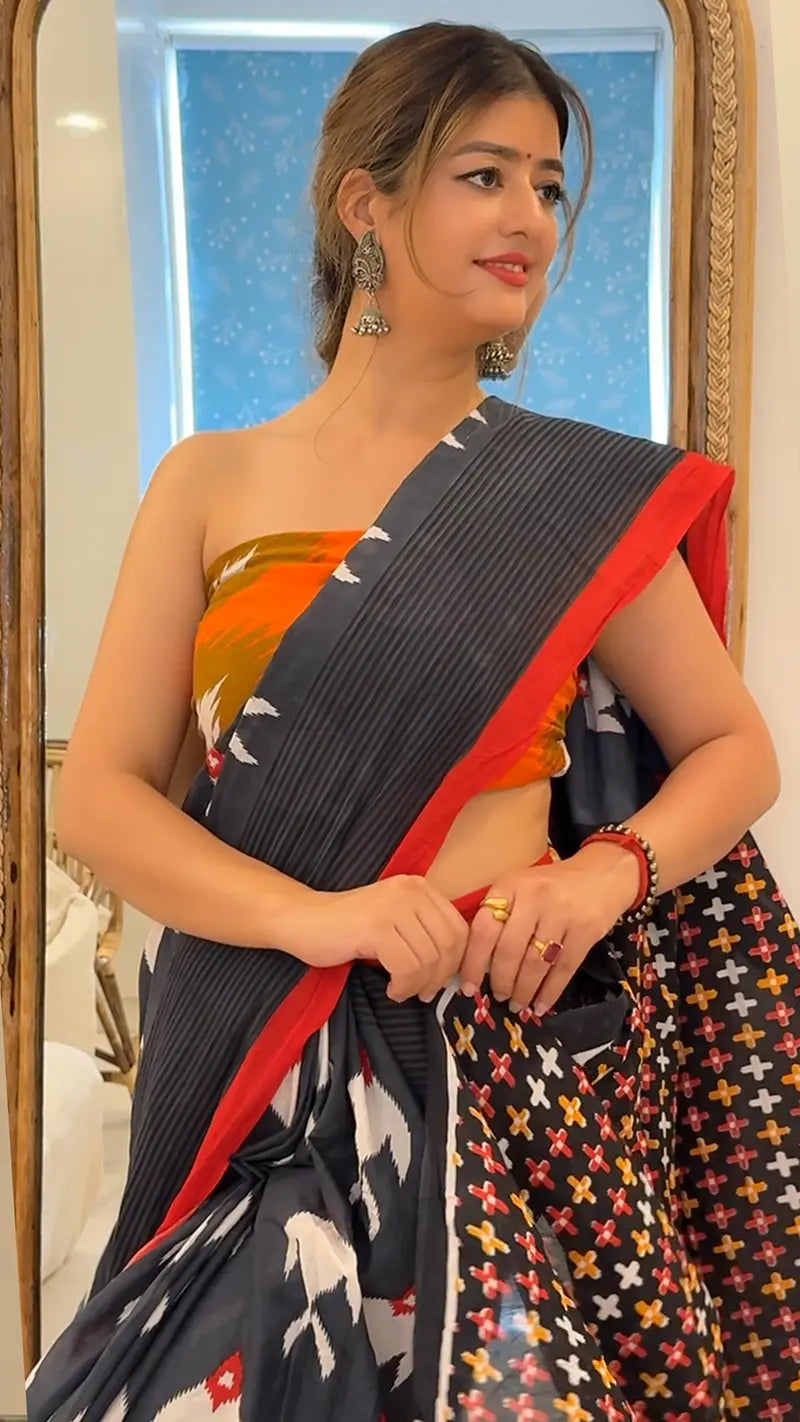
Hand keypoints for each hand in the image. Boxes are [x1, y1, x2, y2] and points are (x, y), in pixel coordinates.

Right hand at [273, 875, 468, 1002]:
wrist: (302, 919)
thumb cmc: (348, 927)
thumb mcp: (395, 920)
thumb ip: (424, 932)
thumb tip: (457, 968)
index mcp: (419, 887)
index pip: (459, 928)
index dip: (457, 961)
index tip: (443, 983)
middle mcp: (411, 891)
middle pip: (448, 945)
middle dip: (439, 977)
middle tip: (421, 993)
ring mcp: (393, 907)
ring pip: (428, 959)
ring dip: (417, 985)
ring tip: (401, 991)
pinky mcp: (376, 927)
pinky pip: (407, 967)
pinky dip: (403, 986)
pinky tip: (390, 989)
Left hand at [459, 843, 639, 1014]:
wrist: (603, 873)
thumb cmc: (552, 885)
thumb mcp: (521, 887)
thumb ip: (500, 915)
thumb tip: (477, 962)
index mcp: (510, 885)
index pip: (483, 928)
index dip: (473, 962)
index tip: (468, 987)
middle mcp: (534, 897)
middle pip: (509, 950)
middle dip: (500, 981)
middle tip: (498, 997)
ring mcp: (562, 914)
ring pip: (535, 963)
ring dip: (523, 990)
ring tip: (517, 1005)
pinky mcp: (586, 931)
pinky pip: (563, 969)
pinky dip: (550, 992)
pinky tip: (541, 1006)